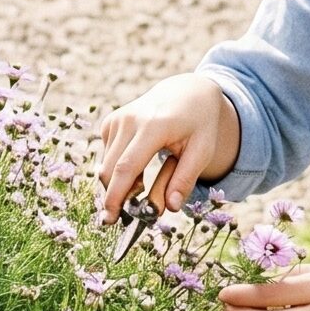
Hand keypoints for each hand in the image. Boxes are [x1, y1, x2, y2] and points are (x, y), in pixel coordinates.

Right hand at [96, 74, 240, 222]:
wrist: (187, 92)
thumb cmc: (198, 125)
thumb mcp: (203, 151)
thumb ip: (185, 179)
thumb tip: (169, 208)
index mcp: (154, 126)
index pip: (127, 167)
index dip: (116, 196)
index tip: (110, 218)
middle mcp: (130, 119)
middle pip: (111, 169)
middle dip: (114, 196)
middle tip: (126, 214)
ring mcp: (117, 118)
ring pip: (106, 165)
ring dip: (120, 183)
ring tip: (143, 182)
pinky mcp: (110, 121)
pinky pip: (107, 155)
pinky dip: (117, 169)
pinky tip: (137, 164)